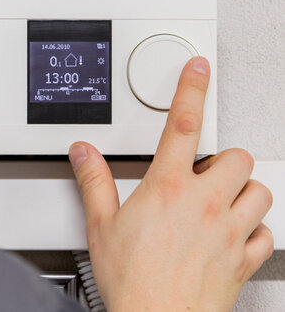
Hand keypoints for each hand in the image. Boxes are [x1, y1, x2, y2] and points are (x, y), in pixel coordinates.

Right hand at [69, 57, 272, 311]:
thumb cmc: (132, 280)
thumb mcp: (101, 224)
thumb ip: (93, 180)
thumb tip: (83, 152)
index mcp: (168, 187)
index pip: (182, 124)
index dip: (190, 89)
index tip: (198, 69)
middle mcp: (204, 203)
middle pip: (236, 156)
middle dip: (223, 157)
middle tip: (203, 169)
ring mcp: (229, 232)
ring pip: (260, 190)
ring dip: (243, 189)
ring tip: (221, 197)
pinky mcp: (243, 260)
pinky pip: (266, 234)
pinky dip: (255, 229)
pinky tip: (236, 233)